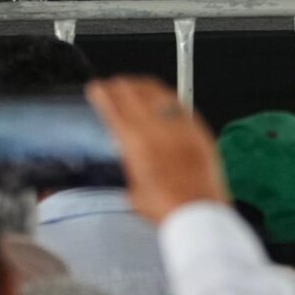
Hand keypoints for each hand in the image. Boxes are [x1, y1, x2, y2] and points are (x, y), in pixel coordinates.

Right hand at [87, 76, 226, 225]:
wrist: (197, 211)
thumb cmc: (166, 206)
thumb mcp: (134, 188)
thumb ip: (130, 166)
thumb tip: (130, 156)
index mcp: (135, 143)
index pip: (114, 109)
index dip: (103, 95)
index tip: (97, 89)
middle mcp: (156, 128)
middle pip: (134, 94)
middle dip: (120, 85)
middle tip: (114, 83)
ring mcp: (178, 125)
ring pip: (158, 93)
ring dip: (143, 85)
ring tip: (136, 84)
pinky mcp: (198, 128)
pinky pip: (180, 103)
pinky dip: (167, 96)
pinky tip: (164, 96)